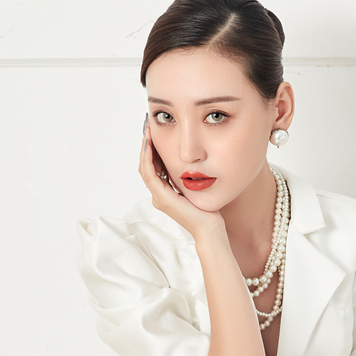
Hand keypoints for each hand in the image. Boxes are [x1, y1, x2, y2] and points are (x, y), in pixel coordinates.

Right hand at [138, 116, 225, 242]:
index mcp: (164, 194)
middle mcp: (158, 196)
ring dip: (145, 148)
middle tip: (147, 127)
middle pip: (146, 166)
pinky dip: (148, 159)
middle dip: (146, 145)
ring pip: (145, 168)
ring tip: (147, 132)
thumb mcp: (196, 188)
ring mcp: (159, 198)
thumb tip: (189, 160)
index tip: (154, 133)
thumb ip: (188, 177)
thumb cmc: (208, 211)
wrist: (210, 228)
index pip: (153, 167)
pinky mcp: (163, 199)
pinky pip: (150, 175)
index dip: (151, 149)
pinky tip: (150, 145)